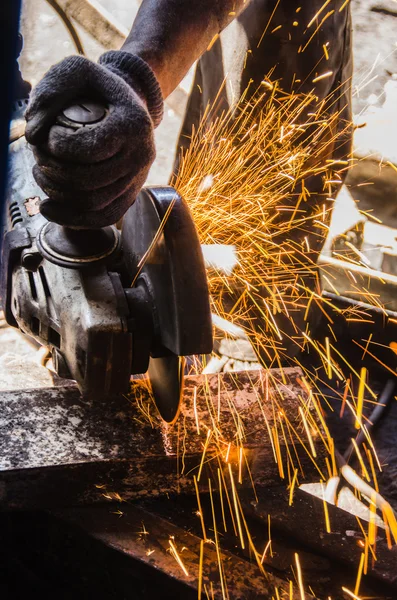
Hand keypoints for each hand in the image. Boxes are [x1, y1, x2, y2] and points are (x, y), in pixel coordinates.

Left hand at [25, 53, 162, 227]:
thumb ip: (49, 93)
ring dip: (58, 193)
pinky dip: (71, 219)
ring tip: (41, 175)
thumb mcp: (76, 70)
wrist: (131, 105)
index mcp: (132, 125)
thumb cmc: (100, 88)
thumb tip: (33, 136)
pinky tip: (48, 207)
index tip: (49, 137)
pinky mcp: (130, 196)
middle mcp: (141, 156)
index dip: (59, 147)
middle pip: (88, 182)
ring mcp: (137, 180)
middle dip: (53, 172)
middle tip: (38, 157)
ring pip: (93, 204)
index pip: (90, 150)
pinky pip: (102, 219)